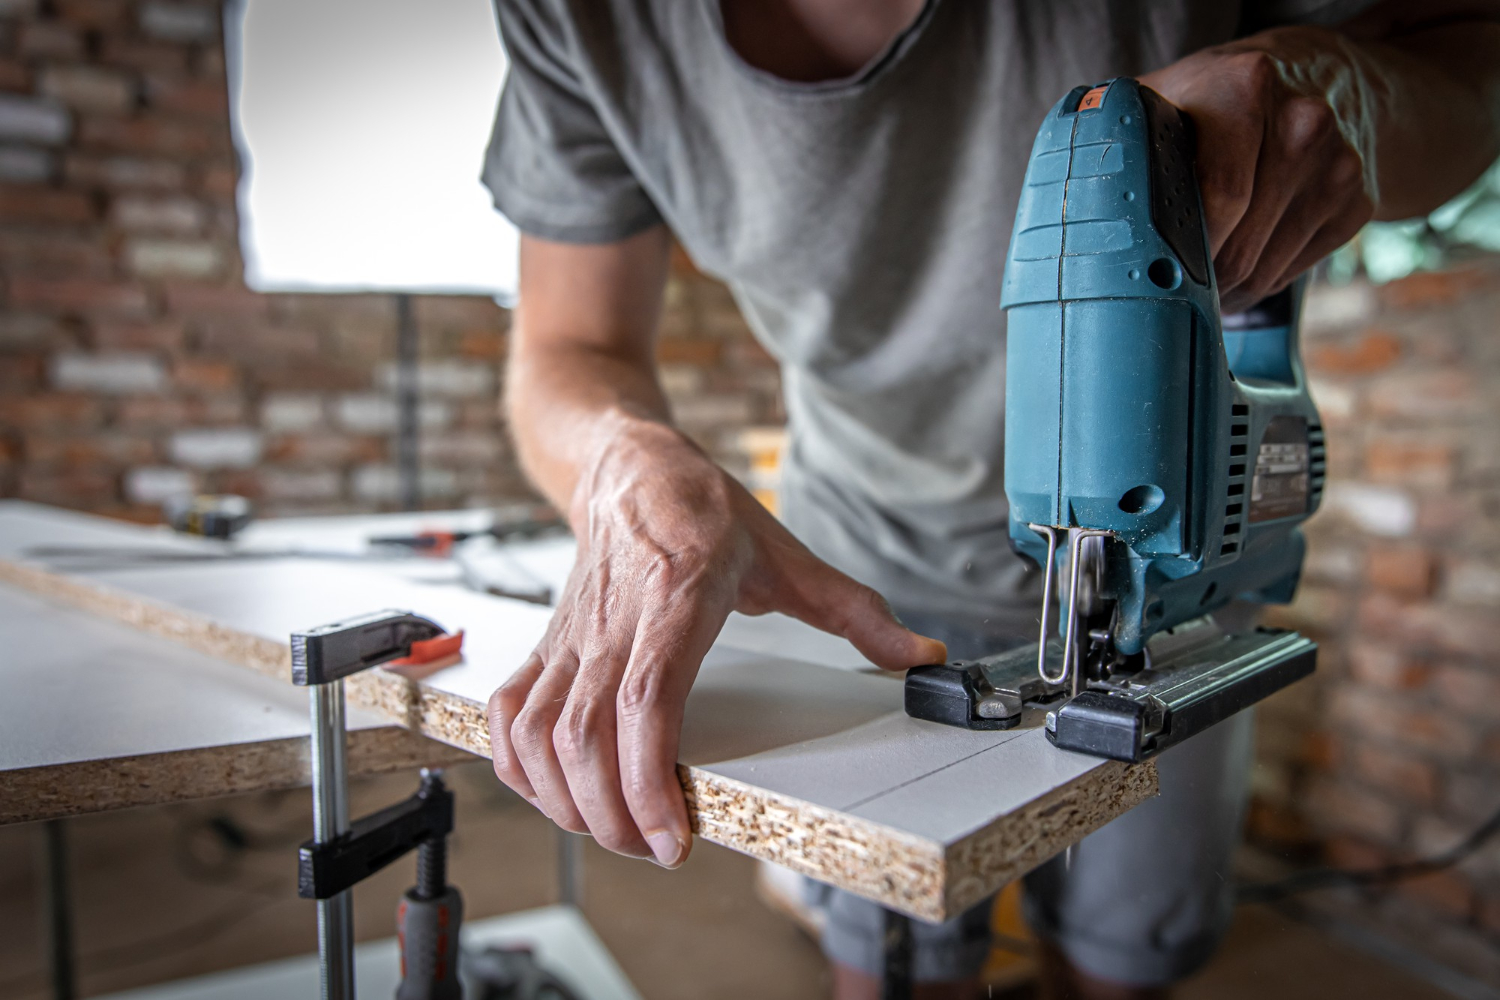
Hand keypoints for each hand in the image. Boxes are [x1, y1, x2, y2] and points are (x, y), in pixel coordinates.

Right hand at [486, 416, 946, 866]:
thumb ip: (856, 611)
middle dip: (611, 813)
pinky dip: (518, 767)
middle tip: (655, 848)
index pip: (645, 699)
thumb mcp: (788, 554)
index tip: (671, 835)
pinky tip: (552, 794)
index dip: (648, 776)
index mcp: (677, 597)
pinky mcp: (546, 647)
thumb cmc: (703, 510)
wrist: (630, 468)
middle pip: (584, 735)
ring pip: (539, 734)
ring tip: (614, 831)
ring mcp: (571, 637)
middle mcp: (615, 622)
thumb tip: (922, 654)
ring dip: (565, 800)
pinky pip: (509, 715)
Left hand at [1141, 33, 1375, 311]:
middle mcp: (1303, 121)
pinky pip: (1292, 272)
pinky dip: (1258, 282)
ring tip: (1193, 280)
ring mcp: (1337, 163)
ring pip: (1261, 269)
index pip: (1216, 197)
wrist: (1311, 78)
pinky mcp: (1356, 201)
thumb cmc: (1212, 100)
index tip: (1148, 272)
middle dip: (1194, 279)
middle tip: (1162, 285)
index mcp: (1245, 87)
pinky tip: (1238, 262)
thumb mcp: (1160, 99)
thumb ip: (1115, 138)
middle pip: (1236, 245)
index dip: (1175, 249)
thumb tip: (1070, 203)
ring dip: (1221, 290)